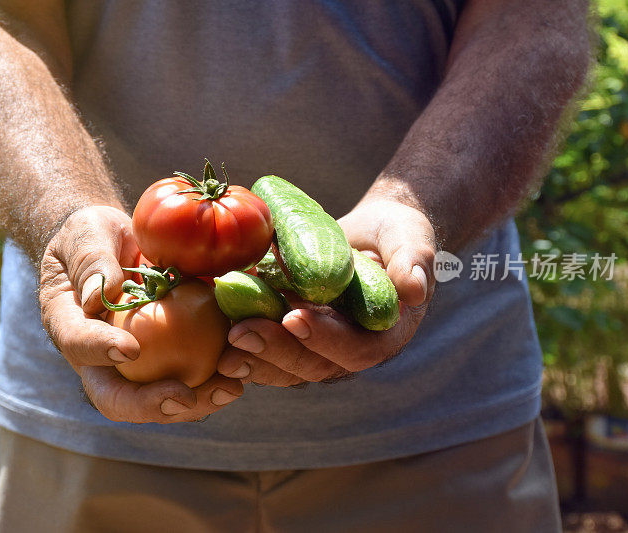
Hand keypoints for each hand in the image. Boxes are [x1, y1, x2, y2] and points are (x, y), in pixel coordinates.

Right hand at [39, 206, 242, 421]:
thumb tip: (97, 296)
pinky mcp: (170, 360)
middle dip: (152, 405)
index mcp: (70, 325)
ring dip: (197, 402)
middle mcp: (100, 358)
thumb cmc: (95, 235)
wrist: (120, 244)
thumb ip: (90, 259)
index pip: (78, 344)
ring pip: (161, 400)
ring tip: (232, 388)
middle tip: (186, 396)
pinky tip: (248, 367)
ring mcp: (136, 367)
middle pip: (119, 398)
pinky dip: (220, 377)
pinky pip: (194, 377)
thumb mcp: (86, 232)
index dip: (100, 351)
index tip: (130, 349)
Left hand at [216, 199, 435, 385]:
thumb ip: (414, 261)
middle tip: (241, 333)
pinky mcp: (291, 336)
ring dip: (252, 357)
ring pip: (283, 366)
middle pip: (311, 365)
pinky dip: (240, 344)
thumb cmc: (396, 235)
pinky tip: (212, 331)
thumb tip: (414, 288)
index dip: (325, 338)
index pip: (356, 348)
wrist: (372, 236)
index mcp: (383, 335)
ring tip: (221, 343)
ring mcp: (316, 347)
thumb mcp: (411, 239)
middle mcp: (347, 350)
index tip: (295, 317)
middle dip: (275, 351)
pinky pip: (266, 348)